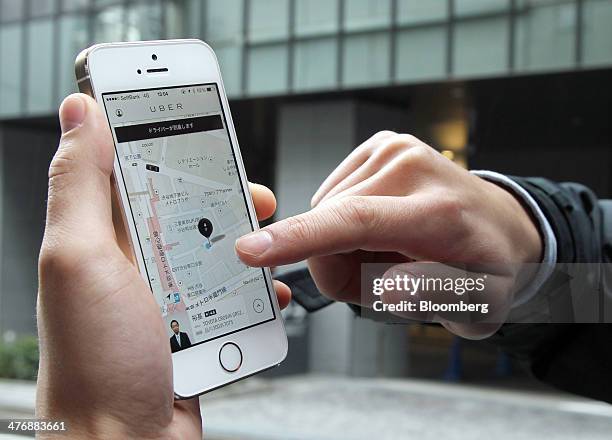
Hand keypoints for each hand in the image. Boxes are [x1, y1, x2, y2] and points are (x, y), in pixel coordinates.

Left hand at [36, 94, 290, 438]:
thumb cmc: (96, 362)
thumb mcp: (80, 260)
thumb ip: (79, 185)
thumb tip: (80, 110)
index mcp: (102, 239)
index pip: (130, 168)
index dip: (161, 136)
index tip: (195, 114)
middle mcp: (132, 265)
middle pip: (184, 209)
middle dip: (222, 196)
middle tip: (252, 193)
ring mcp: (165, 299)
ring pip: (215, 253)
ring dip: (247, 247)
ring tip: (269, 247)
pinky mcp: (194, 331)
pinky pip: (231, 299)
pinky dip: (255, 294)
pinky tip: (269, 294)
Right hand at [236, 131, 541, 338]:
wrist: (499, 223)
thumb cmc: (486, 266)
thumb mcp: (478, 305)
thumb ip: (431, 297)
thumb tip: (384, 287)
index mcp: (437, 211)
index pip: (355, 222)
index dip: (299, 238)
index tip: (250, 251)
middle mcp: (409, 166)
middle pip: (328, 229)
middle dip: (339, 270)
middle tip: (383, 280)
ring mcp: (391, 149)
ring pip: (324, 214)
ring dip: (343, 248)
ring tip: (390, 251)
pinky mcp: (376, 146)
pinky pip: (330, 200)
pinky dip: (345, 225)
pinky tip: (381, 228)